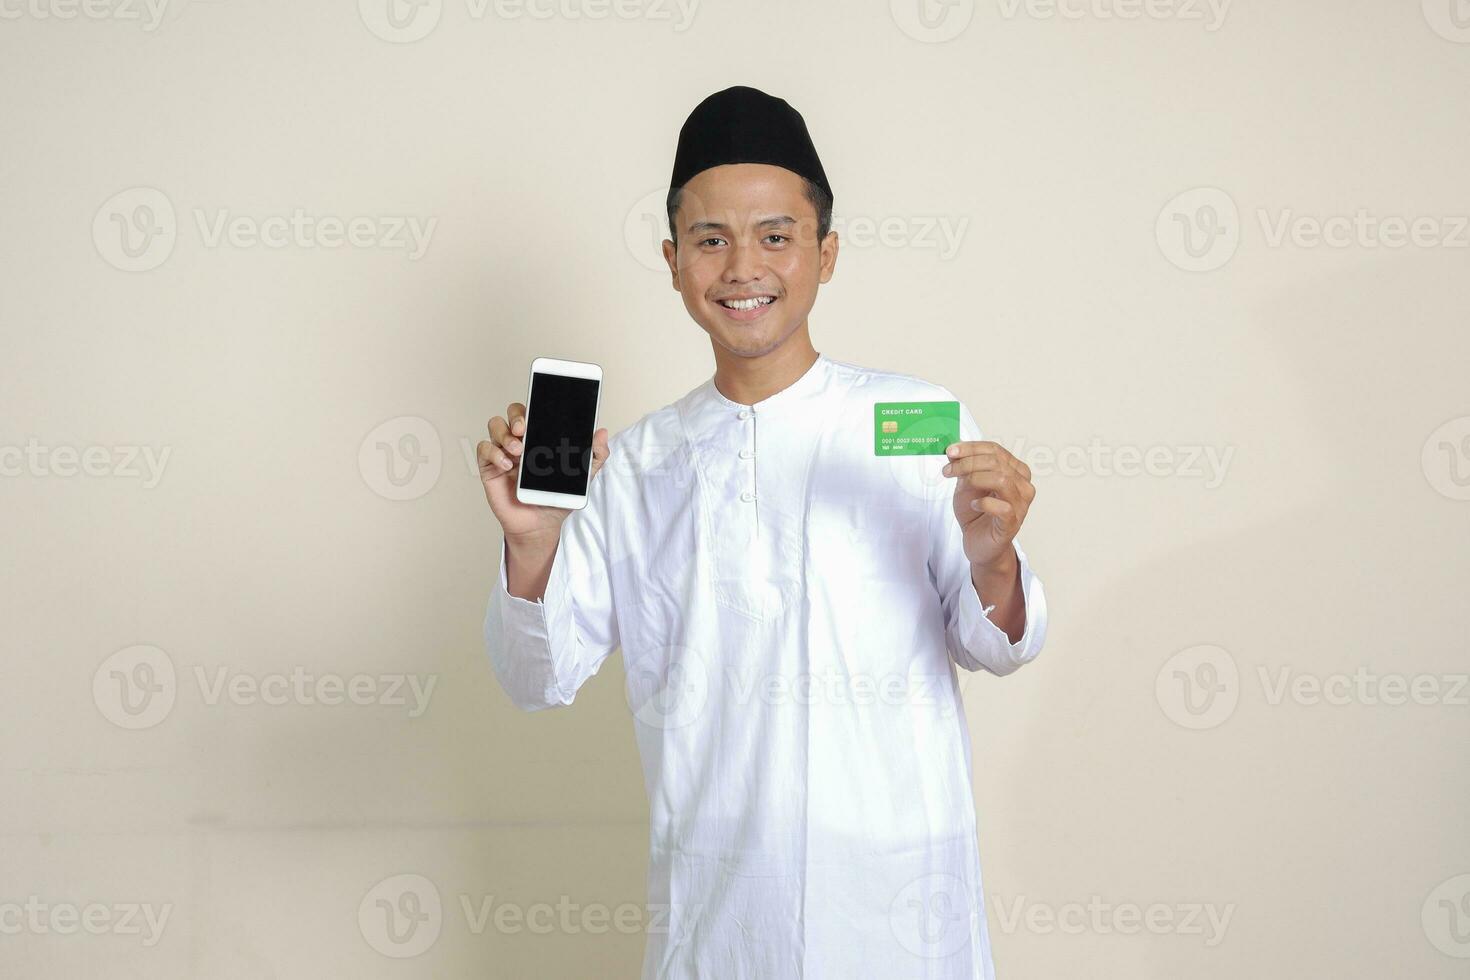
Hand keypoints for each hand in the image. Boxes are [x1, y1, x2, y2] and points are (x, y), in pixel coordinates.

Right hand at [477, 401, 609, 540]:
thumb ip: (594, 456)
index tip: (539, 410)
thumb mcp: (583, 478)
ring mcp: (504, 453)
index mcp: (541, 438)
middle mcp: (520, 441)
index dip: (534, 406)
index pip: (534, 412)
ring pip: (495, 425)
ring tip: (518, 449)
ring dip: (505, 433)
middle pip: (512, 413)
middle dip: (516, 415)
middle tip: (524, 428)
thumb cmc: (556, 499)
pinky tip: (507, 465)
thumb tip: (601, 432)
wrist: (540, 526)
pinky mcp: (490, 467)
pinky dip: (493, 453)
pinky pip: (484, 449)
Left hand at [941, 440, 1034, 570]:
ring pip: (1002, 479)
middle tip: (947, 470)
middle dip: (968, 463)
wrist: (978, 543)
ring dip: (975, 478)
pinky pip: (1002, 507)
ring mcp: (1020, 505)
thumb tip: (953, 450)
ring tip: (961, 486)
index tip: (950, 451)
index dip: (971, 448)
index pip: (995, 450)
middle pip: (996, 462)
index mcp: (1015, 471)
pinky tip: (974, 505)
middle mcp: (1023, 485)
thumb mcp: (966, 484)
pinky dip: (984, 503)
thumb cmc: (976, 512)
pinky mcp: (1013, 523)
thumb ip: (964, 467)